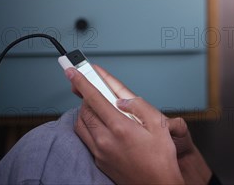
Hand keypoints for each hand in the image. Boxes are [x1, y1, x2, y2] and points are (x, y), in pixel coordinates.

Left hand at [66, 66, 183, 183]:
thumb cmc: (161, 158)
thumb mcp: (159, 125)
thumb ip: (139, 106)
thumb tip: (121, 99)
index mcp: (120, 128)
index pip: (94, 98)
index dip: (82, 82)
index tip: (72, 71)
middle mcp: (105, 140)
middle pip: (85, 109)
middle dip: (86, 95)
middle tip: (91, 86)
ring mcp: (100, 152)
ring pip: (81, 124)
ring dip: (86, 110)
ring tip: (97, 105)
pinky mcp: (98, 161)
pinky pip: (85, 138)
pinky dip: (87, 125)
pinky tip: (99, 124)